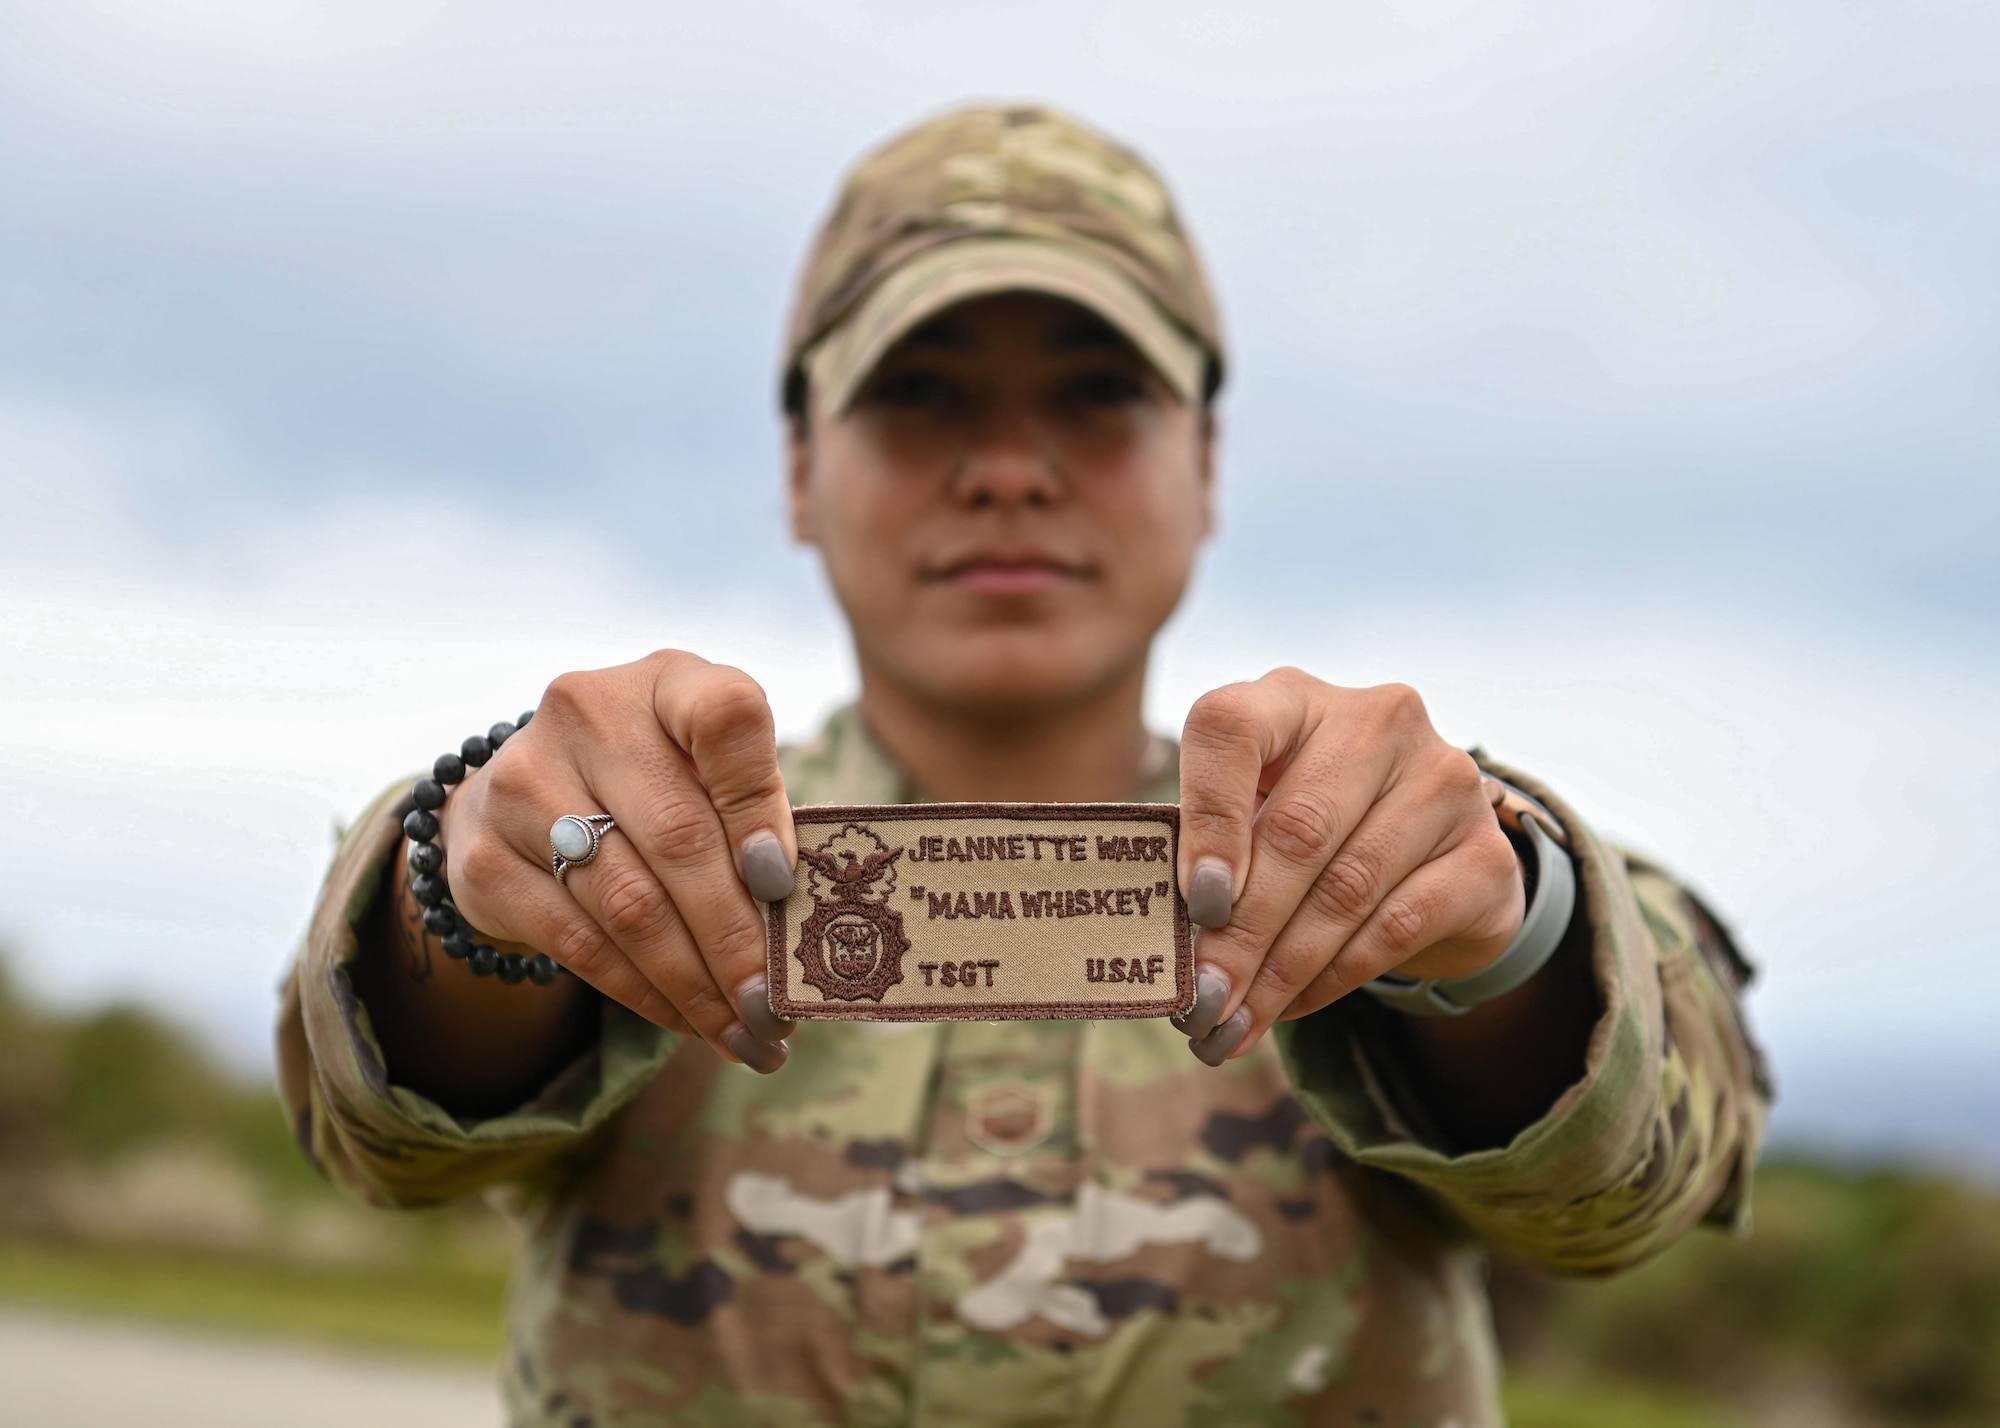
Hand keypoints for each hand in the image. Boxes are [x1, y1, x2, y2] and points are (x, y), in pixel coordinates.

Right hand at [438, 650, 799, 1071]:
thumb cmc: (654, 782)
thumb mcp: (706, 770)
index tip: (782, 883)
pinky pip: (578, 942)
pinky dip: (642, 992)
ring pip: (628, 903)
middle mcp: (586, 714)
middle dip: (737, 938)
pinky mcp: (485, 858)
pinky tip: (685, 1020)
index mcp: (667, 680)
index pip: (725, 717)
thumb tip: (795, 917)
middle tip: (777, 1007)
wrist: (521, 795)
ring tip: (745, 1032)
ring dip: (695, 983)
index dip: (759, 803)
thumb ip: (753, 816)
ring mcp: (522, 782)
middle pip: (678, 837)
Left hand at [1173, 669, 1524, 1064]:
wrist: (1433, 860)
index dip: (1209, 817)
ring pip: (1346, 888)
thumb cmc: (1312, 832)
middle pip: (1297, 830)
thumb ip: (1214, 853)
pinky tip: (1293, 1006)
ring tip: (1237, 1019)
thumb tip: (1171, 947)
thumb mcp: (1256, 817)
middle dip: (1242, 931)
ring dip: (1282, 969)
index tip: (1196, 902)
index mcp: (1295, 698)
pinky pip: (1396, 925)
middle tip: (1205, 997)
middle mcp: (1378, 721)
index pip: (1233, 728)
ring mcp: (1444, 781)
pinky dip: (1334, 976)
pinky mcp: (1486, 852)